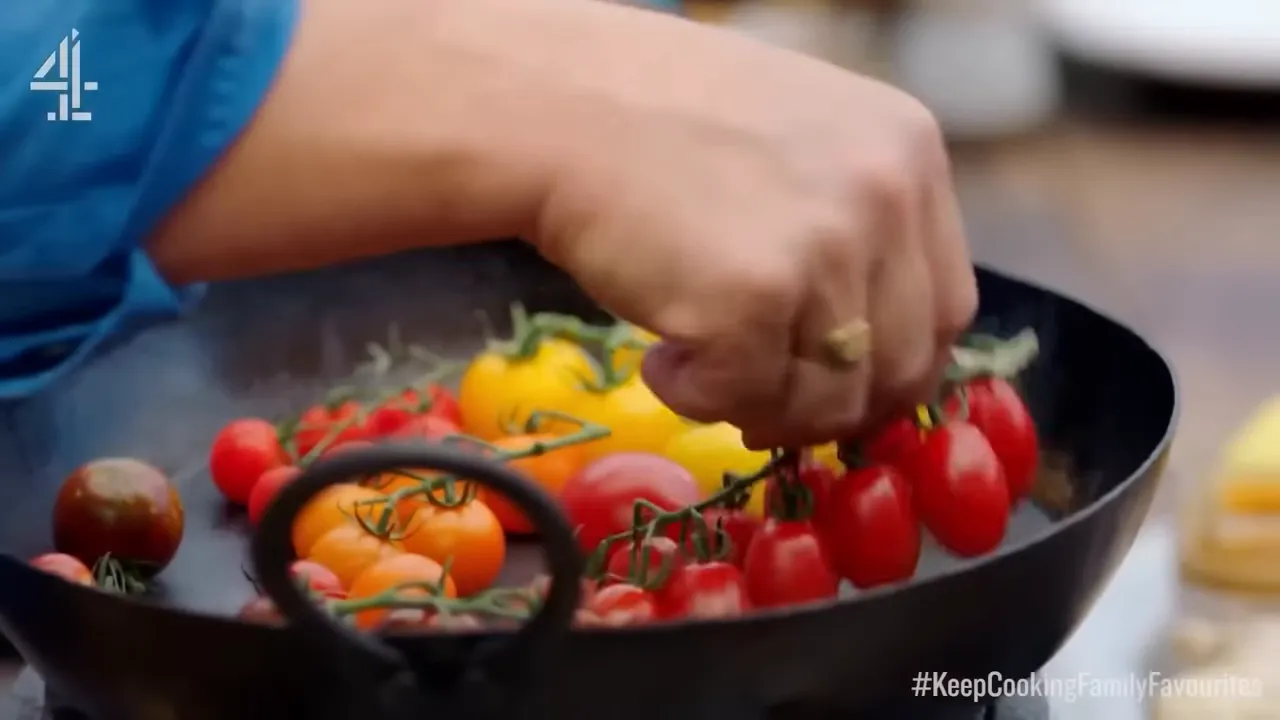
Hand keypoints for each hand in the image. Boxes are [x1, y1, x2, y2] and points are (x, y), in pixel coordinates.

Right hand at [529, 2, 977, 447]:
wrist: (556, 106)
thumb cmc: (656, 123)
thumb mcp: (800, 145)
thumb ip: (854, 226)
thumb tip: (864, 347)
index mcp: (910, 151)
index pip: (946, 307)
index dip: (890, 366)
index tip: (837, 386)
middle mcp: (886, 195)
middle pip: (903, 366)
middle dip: (831, 406)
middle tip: (759, 397)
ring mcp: (825, 248)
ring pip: (831, 402)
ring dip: (760, 404)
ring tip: (693, 360)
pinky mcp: (754, 300)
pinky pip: (746, 399)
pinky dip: (697, 399)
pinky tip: (660, 357)